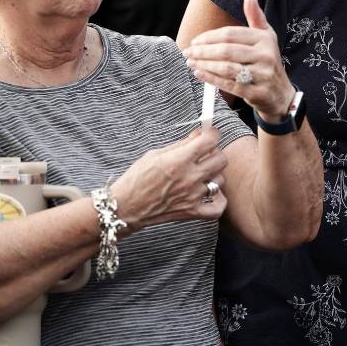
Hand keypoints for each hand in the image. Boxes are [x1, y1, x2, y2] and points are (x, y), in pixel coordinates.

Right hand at [109, 127, 227, 231]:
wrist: (124, 207)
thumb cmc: (136, 179)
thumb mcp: (154, 154)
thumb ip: (180, 144)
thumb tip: (199, 134)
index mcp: (178, 160)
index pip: (210, 140)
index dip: (212, 134)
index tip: (210, 134)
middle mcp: (189, 178)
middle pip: (221, 159)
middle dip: (214, 153)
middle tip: (204, 155)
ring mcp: (192, 196)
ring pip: (220, 180)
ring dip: (214, 175)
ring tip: (202, 174)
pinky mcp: (191, 211)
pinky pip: (218, 208)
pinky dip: (218, 201)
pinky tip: (211, 194)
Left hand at [183, 0, 295, 121]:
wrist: (280, 93)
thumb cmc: (268, 61)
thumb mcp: (266, 37)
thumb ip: (256, 17)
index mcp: (265, 39)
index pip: (231, 34)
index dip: (209, 37)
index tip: (195, 40)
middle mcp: (266, 55)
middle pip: (227, 50)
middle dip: (203, 51)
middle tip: (188, 52)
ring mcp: (263, 75)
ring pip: (227, 68)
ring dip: (205, 65)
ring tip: (191, 62)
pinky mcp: (257, 93)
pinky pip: (229, 85)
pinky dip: (211, 79)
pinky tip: (199, 73)